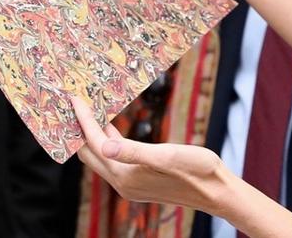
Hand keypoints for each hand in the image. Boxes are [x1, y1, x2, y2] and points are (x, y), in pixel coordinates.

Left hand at [72, 95, 228, 214]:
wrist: (216, 191)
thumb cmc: (198, 170)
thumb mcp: (168, 155)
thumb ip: (134, 151)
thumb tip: (104, 146)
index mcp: (126, 175)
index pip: (95, 143)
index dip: (84, 120)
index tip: (74, 98)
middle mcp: (123, 183)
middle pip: (89, 153)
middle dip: (80, 128)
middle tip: (76, 102)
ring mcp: (129, 184)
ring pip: (100, 157)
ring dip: (93, 135)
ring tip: (89, 110)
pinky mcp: (137, 182)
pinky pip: (113, 160)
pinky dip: (107, 142)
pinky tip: (112, 128)